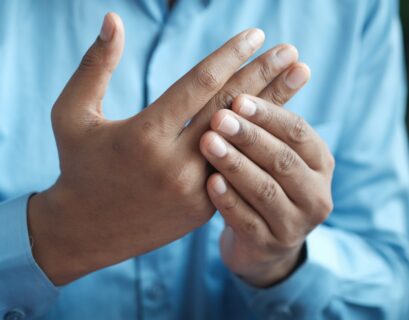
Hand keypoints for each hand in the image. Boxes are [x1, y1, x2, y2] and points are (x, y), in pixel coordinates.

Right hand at [28, 13, 299, 284]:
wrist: (86, 229)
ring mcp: (194, 190)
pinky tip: (278, 120)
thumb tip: (114, 18)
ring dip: (274, 107)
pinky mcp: (203, 208)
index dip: (231, 56)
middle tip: (291, 51)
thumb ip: (94, 66)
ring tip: (299, 77)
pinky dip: (258, 141)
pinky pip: (238, 166)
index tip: (256, 35)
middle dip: (264, 75)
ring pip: (243, 140)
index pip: (199, 84)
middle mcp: (174, 164)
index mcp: (143, 135)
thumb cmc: (78, 166)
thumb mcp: (71, 114)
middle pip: (230, 109)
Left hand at [200, 89, 334, 286]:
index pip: (299, 132)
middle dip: (250, 136)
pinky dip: (229, 200)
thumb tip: (286, 60)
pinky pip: (247, 222)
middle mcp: (316, 194)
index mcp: (321, 164)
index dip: (269, 114)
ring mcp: (294, 225)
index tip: (238, 97)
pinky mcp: (269, 246)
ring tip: (208, 142)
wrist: (264, 241)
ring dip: (236, 164)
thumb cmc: (267, 183)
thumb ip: (274, 121)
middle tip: (219, 117)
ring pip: (266, 190)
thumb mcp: (276, 153)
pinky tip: (209, 182)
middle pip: (283, 160)